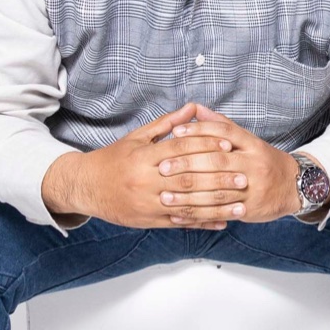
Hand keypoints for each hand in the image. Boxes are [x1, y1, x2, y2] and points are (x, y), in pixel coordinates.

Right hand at [42, 104, 226, 228]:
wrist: (85, 186)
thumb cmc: (114, 159)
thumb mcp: (137, 138)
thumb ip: (166, 124)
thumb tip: (192, 107)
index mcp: (143, 158)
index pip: (179, 150)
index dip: (204, 146)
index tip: (229, 145)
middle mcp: (145, 181)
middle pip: (187, 179)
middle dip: (218, 179)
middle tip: (244, 177)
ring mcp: (147, 203)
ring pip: (187, 205)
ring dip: (217, 206)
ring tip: (241, 203)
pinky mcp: (149, 221)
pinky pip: (179, 222)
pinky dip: (202, 222)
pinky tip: (222, 221)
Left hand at [154, 109, 305, 226]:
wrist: (295, 186)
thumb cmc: (263, 161)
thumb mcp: (247, 141)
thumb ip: (221, 126)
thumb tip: (195, 108)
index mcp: (252, 145)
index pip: (224, 133)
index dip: (199, 131)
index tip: (175, 132)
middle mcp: (254, 164)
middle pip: (217, 161)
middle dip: (187, 164)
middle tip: (162, 167)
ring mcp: (253, 187)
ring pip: (217, 190)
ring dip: (188, 194)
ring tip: (164, 195)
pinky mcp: (250, 208)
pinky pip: (220, 212)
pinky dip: (197, 214)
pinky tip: (179, 214)